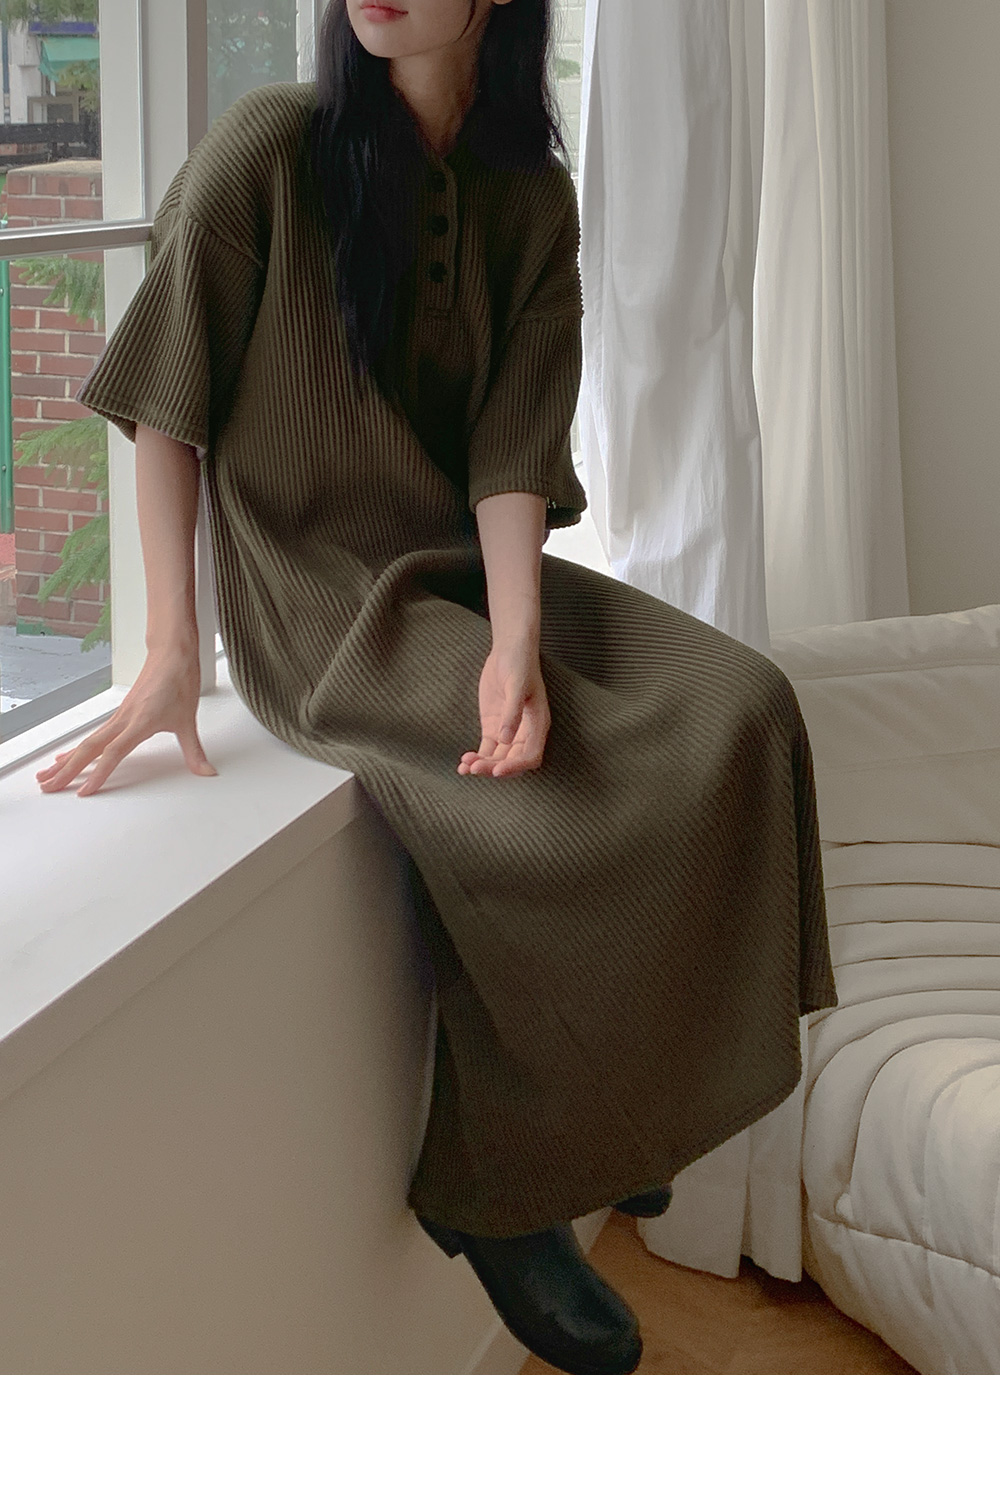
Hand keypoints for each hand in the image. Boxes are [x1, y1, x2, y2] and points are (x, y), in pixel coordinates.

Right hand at [34, 645, 216, 796]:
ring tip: (47, 775)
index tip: (85, 791)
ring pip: (86, 742)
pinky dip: (77, 748)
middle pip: (88, 749)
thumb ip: (195, 751)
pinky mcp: (120, 713)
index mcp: (139, 723)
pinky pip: (93, 734)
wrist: (172, 653)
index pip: (113, 754)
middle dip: (68, 770)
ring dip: (66, 760)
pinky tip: (68, 755)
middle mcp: (123, 720)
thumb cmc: (178, 679)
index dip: (99, 774)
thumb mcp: (188, 721)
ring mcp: (119, 716)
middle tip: (48, 786)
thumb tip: (206, 771)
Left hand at [458, 640, 550, 777]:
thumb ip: (512, 712)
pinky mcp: (494, 728)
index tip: (497, 770)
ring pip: (498, 759)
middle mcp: (525, 733)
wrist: (509, 650)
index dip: (516, 766)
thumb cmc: (520, 665)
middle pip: (512, 761)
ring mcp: (508, 732)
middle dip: (494, 768)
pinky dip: (477, 759)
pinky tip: (463, 764)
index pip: (531, 756)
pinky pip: (487, 750)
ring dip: (483, 766)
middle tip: (473, 768)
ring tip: (465, 767)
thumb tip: (506, 739)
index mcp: (538, 725)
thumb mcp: (517, 685)